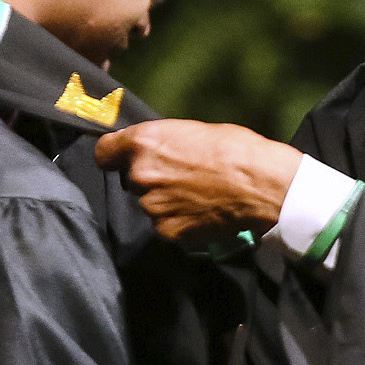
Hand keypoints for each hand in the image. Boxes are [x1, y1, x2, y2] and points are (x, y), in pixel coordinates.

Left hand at [94, 120, 302, 245]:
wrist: (262, 186)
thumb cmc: (236, 150)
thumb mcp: (192, 131)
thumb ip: (162, 143)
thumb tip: (153, 152)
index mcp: (143, 143)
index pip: (103, 153)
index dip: (114, 156)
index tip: (123, 159)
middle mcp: (140, 176)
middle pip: (129, 180)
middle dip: (149, 179)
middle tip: (180, 176)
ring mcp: (151, 207)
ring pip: (148, 205)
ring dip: (164, 202)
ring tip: (197, 196)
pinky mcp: (167, 232)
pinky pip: (164, 226)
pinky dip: (178, 222)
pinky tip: (201, 213)